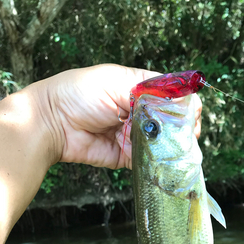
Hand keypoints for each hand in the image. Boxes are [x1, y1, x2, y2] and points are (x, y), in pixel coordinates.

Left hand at [40, 64, 202, 169]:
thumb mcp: (116, 80)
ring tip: (176, 151)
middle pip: (173, 123)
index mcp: (140, 90)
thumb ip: (149, 89)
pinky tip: (164, 162)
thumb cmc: (78, 93)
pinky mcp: (128, 156)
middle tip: (184, 138)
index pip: (174, 98)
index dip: (186, 107)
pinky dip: (157, 163)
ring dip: (171, 148)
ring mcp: (136, 136)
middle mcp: (141, 113)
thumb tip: (181, 100)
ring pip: (164, 144)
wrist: (52, 124)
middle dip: (181, 130)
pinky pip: (149, 161)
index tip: (190, 117)